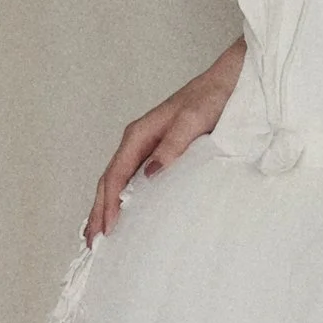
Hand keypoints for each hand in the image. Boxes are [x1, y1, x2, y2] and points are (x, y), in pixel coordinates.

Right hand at [87, 49, 239, 240]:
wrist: (229, 80)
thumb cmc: (213, 96)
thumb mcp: (194, 119)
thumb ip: (173, 144)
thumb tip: (151, 173)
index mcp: (140, 134)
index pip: (116, 175)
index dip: (109, 203)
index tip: (107, 229)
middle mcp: (138, 141)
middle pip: (109, 181)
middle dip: (98, 211)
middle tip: (93, 242)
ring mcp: (147, 146)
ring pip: (117, 181)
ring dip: (105, 207)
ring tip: (98, 234)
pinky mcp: (159, 151)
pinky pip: (132, 179)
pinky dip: (121, 198)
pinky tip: (122, 212)